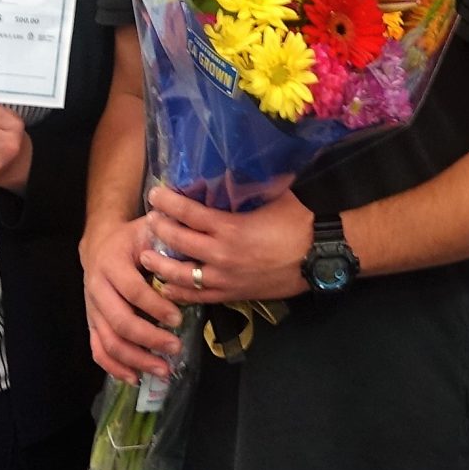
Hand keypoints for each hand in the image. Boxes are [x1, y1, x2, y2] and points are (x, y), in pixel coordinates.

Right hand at [81, 214, 184, 379]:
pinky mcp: (92, 323)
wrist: (101, 243)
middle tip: (175, 347)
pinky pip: (98, 350)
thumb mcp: (149, 229)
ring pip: (108, 341)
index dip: (155, 306)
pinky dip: (114, 368)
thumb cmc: (133, 238)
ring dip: (135, 359)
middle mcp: (97, 288)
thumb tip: (195, 248)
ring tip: (162, 370)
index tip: (178, 319)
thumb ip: (169, 238)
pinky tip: (135, 378)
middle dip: (148, 338)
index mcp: (112, 264)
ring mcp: (92, 309)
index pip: (133, 290)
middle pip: (119, 321)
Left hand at [137, 182, 312, 305]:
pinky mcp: (234, 295)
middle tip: (149, 221)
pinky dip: (180, 293)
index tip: (155, 194)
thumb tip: (234, 171)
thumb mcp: (273, 196)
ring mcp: (226, 279)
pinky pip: (199, 297)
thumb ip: (248, 188)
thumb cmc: (301, 221)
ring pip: (181, 276)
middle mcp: (221, 256)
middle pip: (178, 243)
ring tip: (146, 257)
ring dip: (161, 266)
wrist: (322, 255)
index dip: (167, 202)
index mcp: (230, 228)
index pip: (187, 213)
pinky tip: (168, 289)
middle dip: (159, 230)